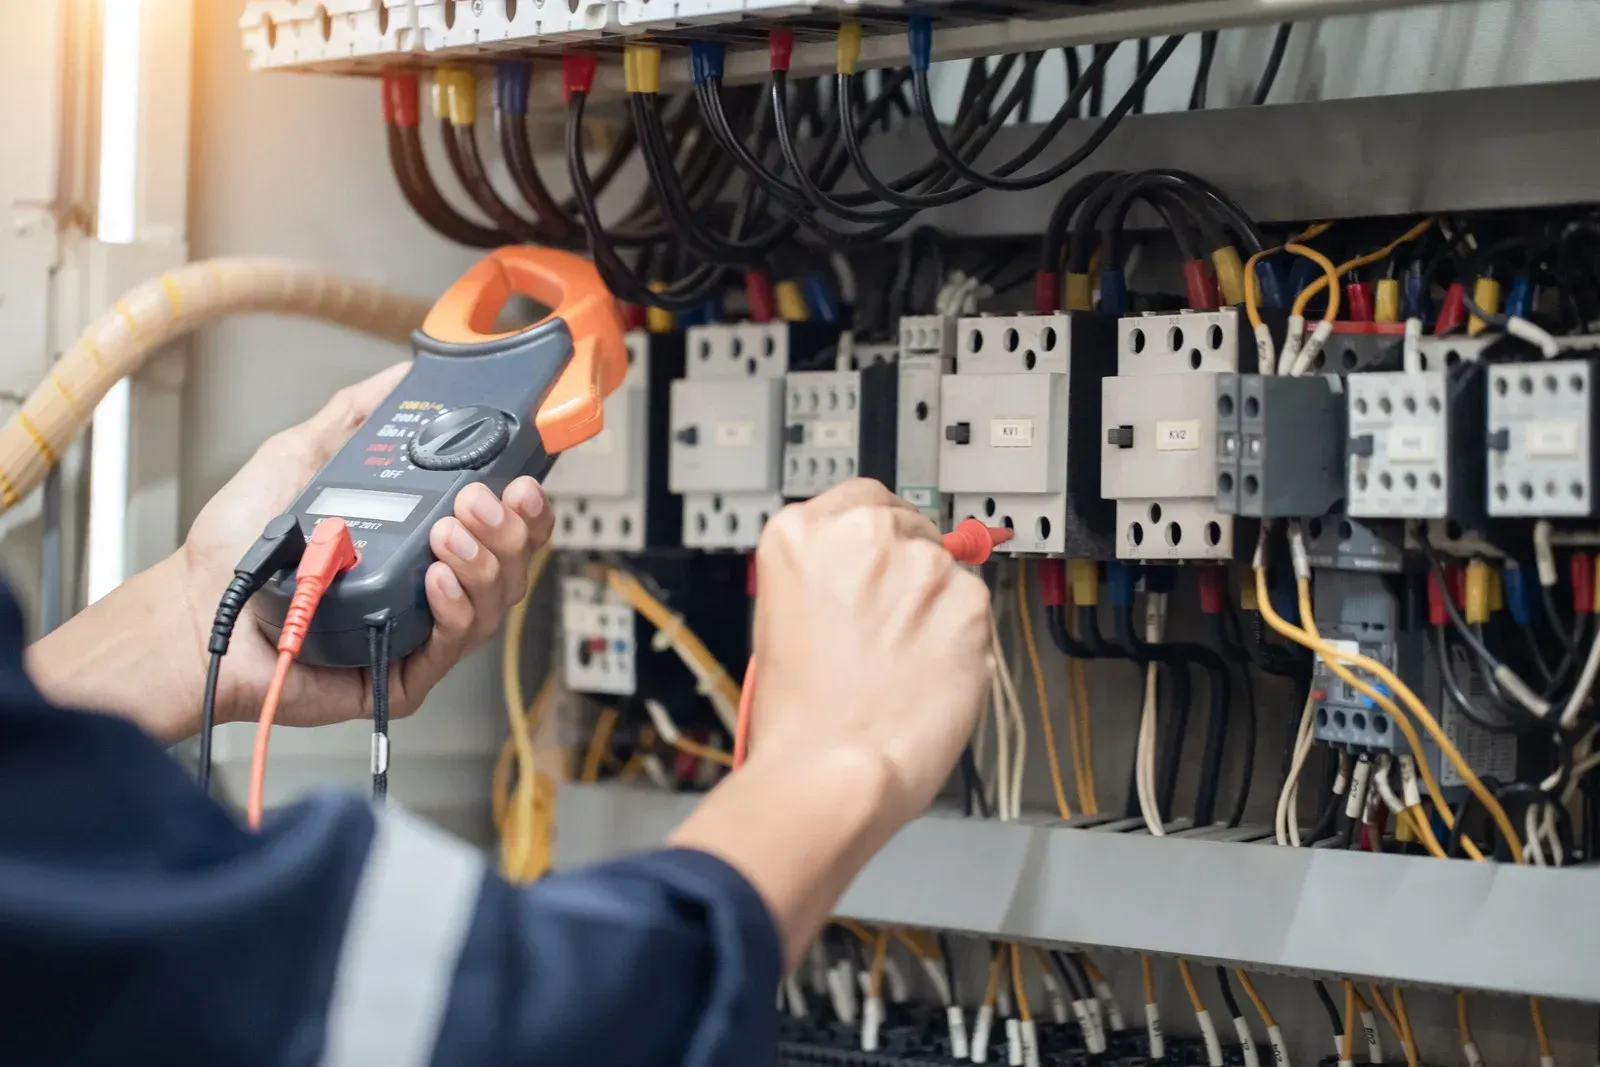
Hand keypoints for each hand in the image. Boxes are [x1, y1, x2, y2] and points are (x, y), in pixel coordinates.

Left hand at [180, 363, 552, 729]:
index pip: (500, 525)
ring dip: (483, 564)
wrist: (195, 606)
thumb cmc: (237, 548)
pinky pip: (452, 648)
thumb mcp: (300, 457)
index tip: (519, 478)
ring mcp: (419, 632)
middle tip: (477, 501)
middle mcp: (428, 585)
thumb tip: (402, 374)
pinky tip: (436, 579)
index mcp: (419, 538)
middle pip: (511, 565)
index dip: (523, 506)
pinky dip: (455, 611)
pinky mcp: (402, 675)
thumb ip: (354, 415)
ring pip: (493, 605)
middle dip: (508, 529)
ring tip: (447, 535)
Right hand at [669, 480, 992, 966]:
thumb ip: (824, 577)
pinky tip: (929, 675)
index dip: (877, 534)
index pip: (860, 498)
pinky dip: (962, 639)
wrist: (831, 772)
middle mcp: (861, 536)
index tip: (882, 556)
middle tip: (889, 626)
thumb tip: (863, 573)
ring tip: (902, 664)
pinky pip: (975, 610)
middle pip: (908, 526)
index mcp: (799, 535)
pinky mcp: (968, 602)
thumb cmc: (798, 720)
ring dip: (935, 608)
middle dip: (907, 570)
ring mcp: (919, 566)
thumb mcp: (780, 619)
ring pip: (947, 570)